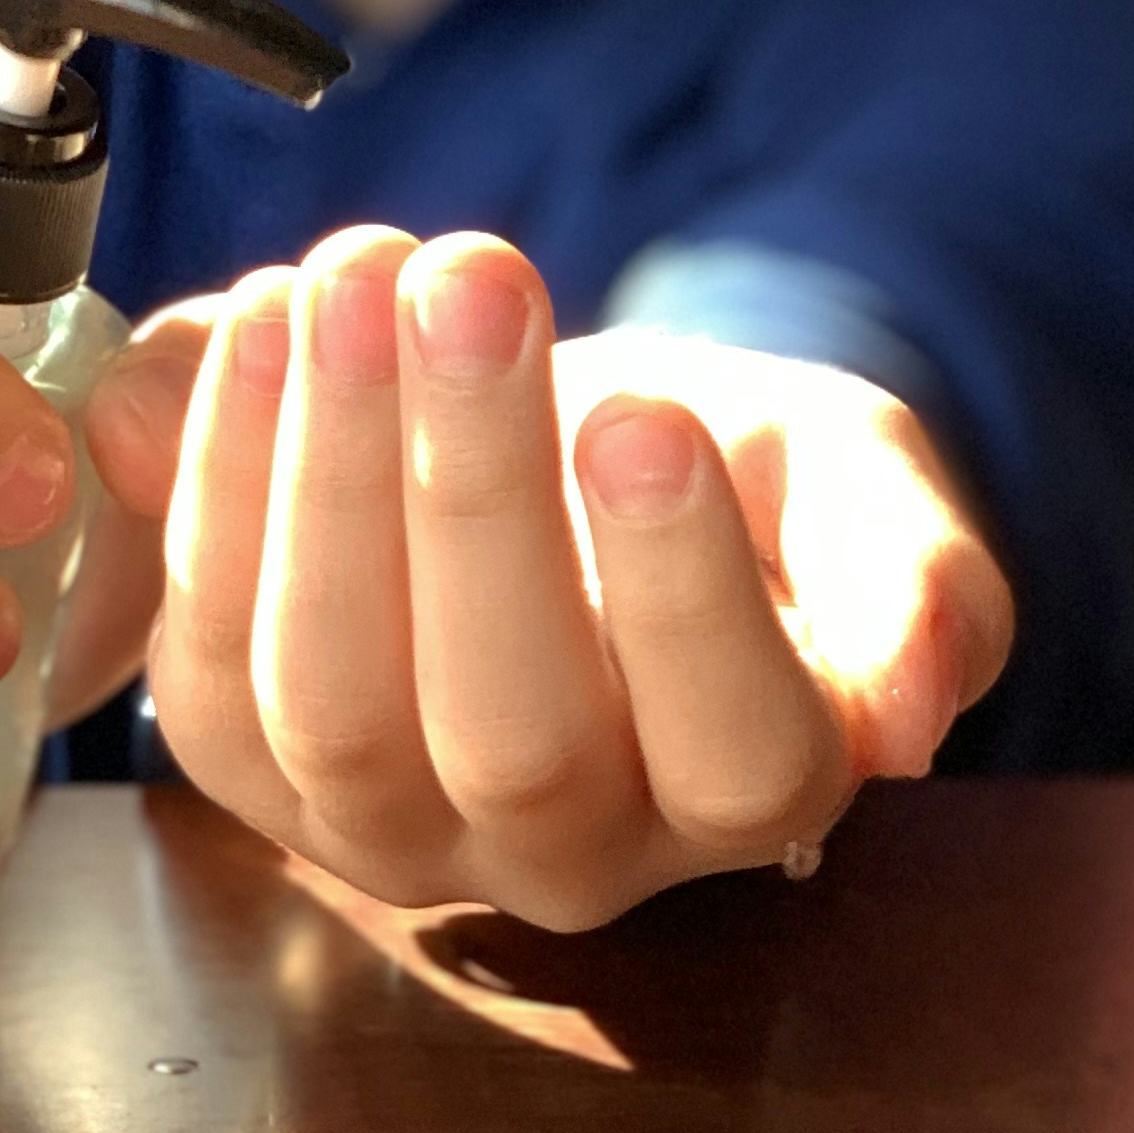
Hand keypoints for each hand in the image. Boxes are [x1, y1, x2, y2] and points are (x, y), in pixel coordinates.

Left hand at [110, 224, 1012, 930]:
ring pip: (338, 702)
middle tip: (471, 281)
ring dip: (330, 471)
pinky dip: (219, 477)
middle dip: (476, 487)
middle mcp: (572, 851)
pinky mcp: (250, 763)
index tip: (644, 413)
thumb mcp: (868, 488)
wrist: (600, 461)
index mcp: (755, 789)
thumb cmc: (747, 478)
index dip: (681, 594)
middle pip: (513, 731)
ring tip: (354, 280)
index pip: (733, 746)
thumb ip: (918, 579)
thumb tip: (922, 703)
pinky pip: (211, 655)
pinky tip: (261, 319)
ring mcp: (394, 828)